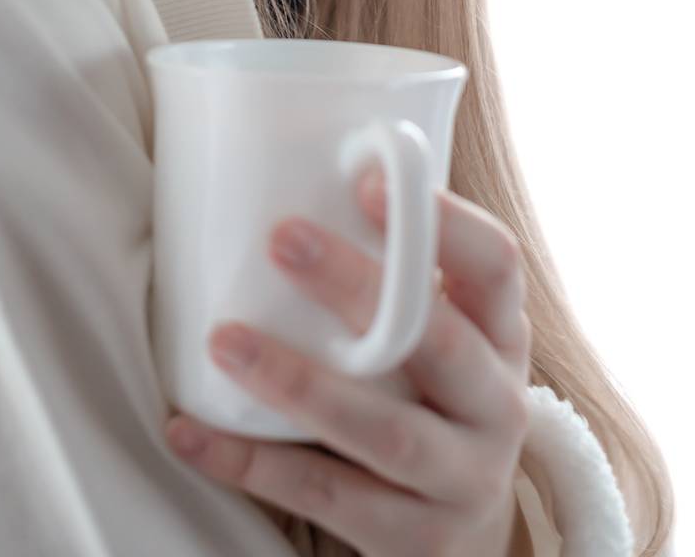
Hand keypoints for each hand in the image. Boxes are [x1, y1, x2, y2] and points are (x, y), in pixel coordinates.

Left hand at [163, 167, 531, 556]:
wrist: (462, 537)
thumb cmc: (424, 398)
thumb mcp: (439, 336)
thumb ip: (393, 278)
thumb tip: (283, 173)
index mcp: (502, 334)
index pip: (497, 264)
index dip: (444, 221)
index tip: (367, 181)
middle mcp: (497, 405)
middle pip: (439, 343)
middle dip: (358, 288)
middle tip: (281, 238)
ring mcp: (465, 480)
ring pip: (385, 432)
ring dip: (299, 382)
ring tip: (224, 340)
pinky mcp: (416, 541)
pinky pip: (327, 500)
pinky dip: (252, 463)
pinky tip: (192, 431)